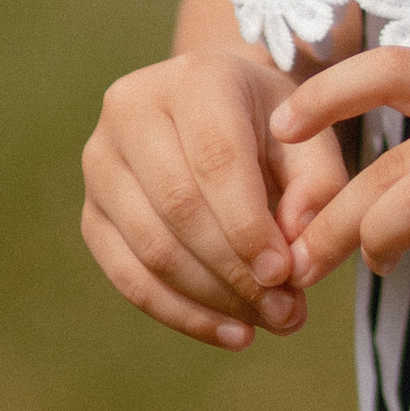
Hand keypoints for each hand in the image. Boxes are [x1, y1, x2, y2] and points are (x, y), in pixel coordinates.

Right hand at [81, 47, 348, 350]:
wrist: (213, 109)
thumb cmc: (270, 125)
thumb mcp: (308, 137)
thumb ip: (318, 187)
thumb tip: (297, 259)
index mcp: (193, 77)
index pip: (216, 160)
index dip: (249, 225)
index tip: (285, 275)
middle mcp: (131, 109)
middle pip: (179, 207)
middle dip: (235, 272)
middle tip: (287, 314)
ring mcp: (100, 162)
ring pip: (151, 248)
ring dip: (213, 299)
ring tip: (267, 324)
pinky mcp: (91, 211)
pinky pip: (127, 276)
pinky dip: (181, 313)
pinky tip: (231, 333)